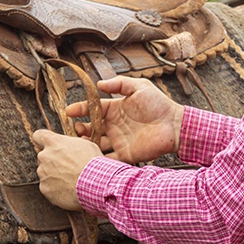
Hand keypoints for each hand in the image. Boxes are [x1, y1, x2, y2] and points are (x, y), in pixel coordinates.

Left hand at [31, 129, 101, 210]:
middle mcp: (44, 156)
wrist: (94, 184)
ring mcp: (43, 173)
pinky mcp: (45, 188)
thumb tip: (70, 146)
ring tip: (71, 180)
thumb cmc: (92, 163)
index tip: (48, 145)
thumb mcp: (85, 144)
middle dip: (53, 161)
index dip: (42, 140)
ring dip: (54, 175)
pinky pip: (48, 187)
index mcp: (53, 142)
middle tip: (68, 167)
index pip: (38, 136)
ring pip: (45, 173)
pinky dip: (56, 188)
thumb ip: (70, 144)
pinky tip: (68, 189)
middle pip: (43, 157)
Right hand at [65, 77, 182, 164]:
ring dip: (87, 144)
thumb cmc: (159, 104)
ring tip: (80, 142)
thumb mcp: (139, 87)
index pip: (94, 109)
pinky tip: (90, 157)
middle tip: (76, 128)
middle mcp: (114, 126)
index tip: (68, 111)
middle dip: (80, 129)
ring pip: (97, 145)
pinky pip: (109, 159)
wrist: (175, 124)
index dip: (81, 109)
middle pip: (92, 129)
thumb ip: (119, 83)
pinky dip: (98, 159)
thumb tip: (99, 84)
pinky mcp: (126, 155)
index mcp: (115, 109)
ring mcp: (119, 141)